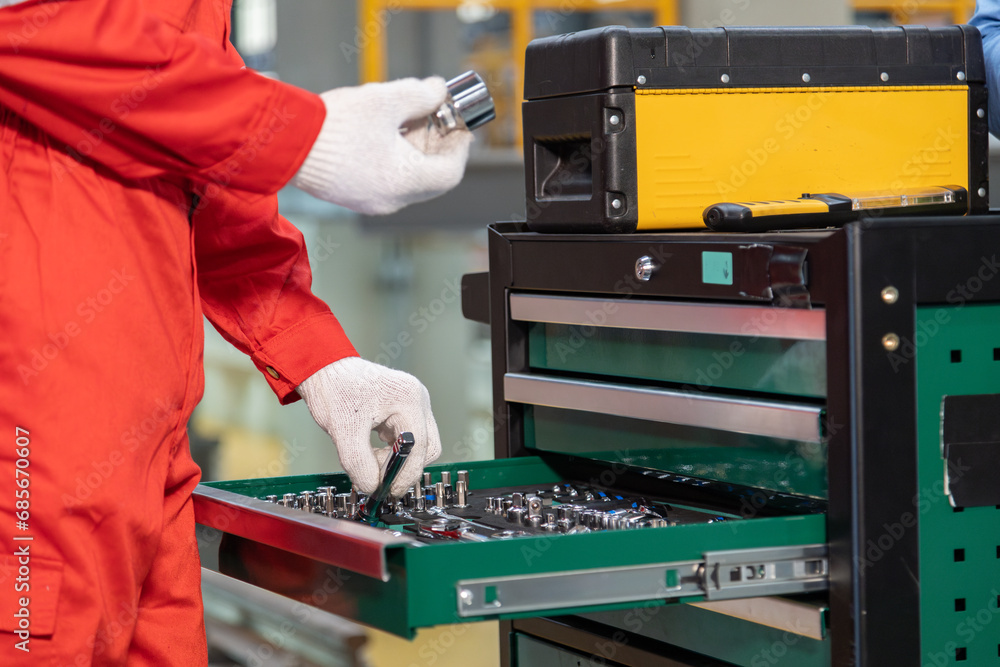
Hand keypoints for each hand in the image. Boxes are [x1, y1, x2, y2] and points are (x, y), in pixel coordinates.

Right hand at [291, 77, 472, 214]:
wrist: (284, 141)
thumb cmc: (332, 126)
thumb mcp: (386, 100)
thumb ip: (420, 95)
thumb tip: (438, 91)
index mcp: (404, 181)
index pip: (450, 173)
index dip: (460, 148)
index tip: (460, 126)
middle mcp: (390, 199)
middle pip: (430, 178)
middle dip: (437, 146)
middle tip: (436, 118)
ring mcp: (370, 201)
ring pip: (408, 179)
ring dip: (414, 151)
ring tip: (407, 120)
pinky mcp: (353, 196)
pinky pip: (386, 180)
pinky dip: (394, 159)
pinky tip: (384, 133)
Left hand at [296, 357, 441, 495]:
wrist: (322, 370)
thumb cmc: (333, 390)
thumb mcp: (343, 431)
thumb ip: (359, 463)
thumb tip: (373, 487)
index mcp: (409, 399)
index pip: (419, 447)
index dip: (404, 474)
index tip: (386, 491)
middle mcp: (418, 400)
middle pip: (426, 448)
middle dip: (402, 468)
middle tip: (377, 478)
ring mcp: (413, 404)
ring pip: (418, 446)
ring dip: (396, 460)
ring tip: (369, 460)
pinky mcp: (404, 410)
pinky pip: (407, 440)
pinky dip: (392, 452)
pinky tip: (371, 452)